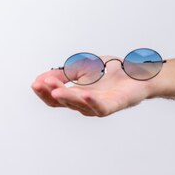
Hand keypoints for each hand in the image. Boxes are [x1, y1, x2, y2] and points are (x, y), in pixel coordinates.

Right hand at [31, 57, 152, 116]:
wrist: (139, 71)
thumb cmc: (114, 71)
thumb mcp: (83, 67)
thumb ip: (64, 74)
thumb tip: (40, 79)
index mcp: (76, 95)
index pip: (54, 98)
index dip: (44, 92)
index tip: (35, 82)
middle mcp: (85, 104)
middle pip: (64, 102)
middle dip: (52, 92)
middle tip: (43, 84)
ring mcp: (100, 105)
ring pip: (79, 105)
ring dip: (67, 97)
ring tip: (56, 91)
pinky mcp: (114, 105)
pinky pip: (101, 107)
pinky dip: (92, 101)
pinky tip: (85, 94)